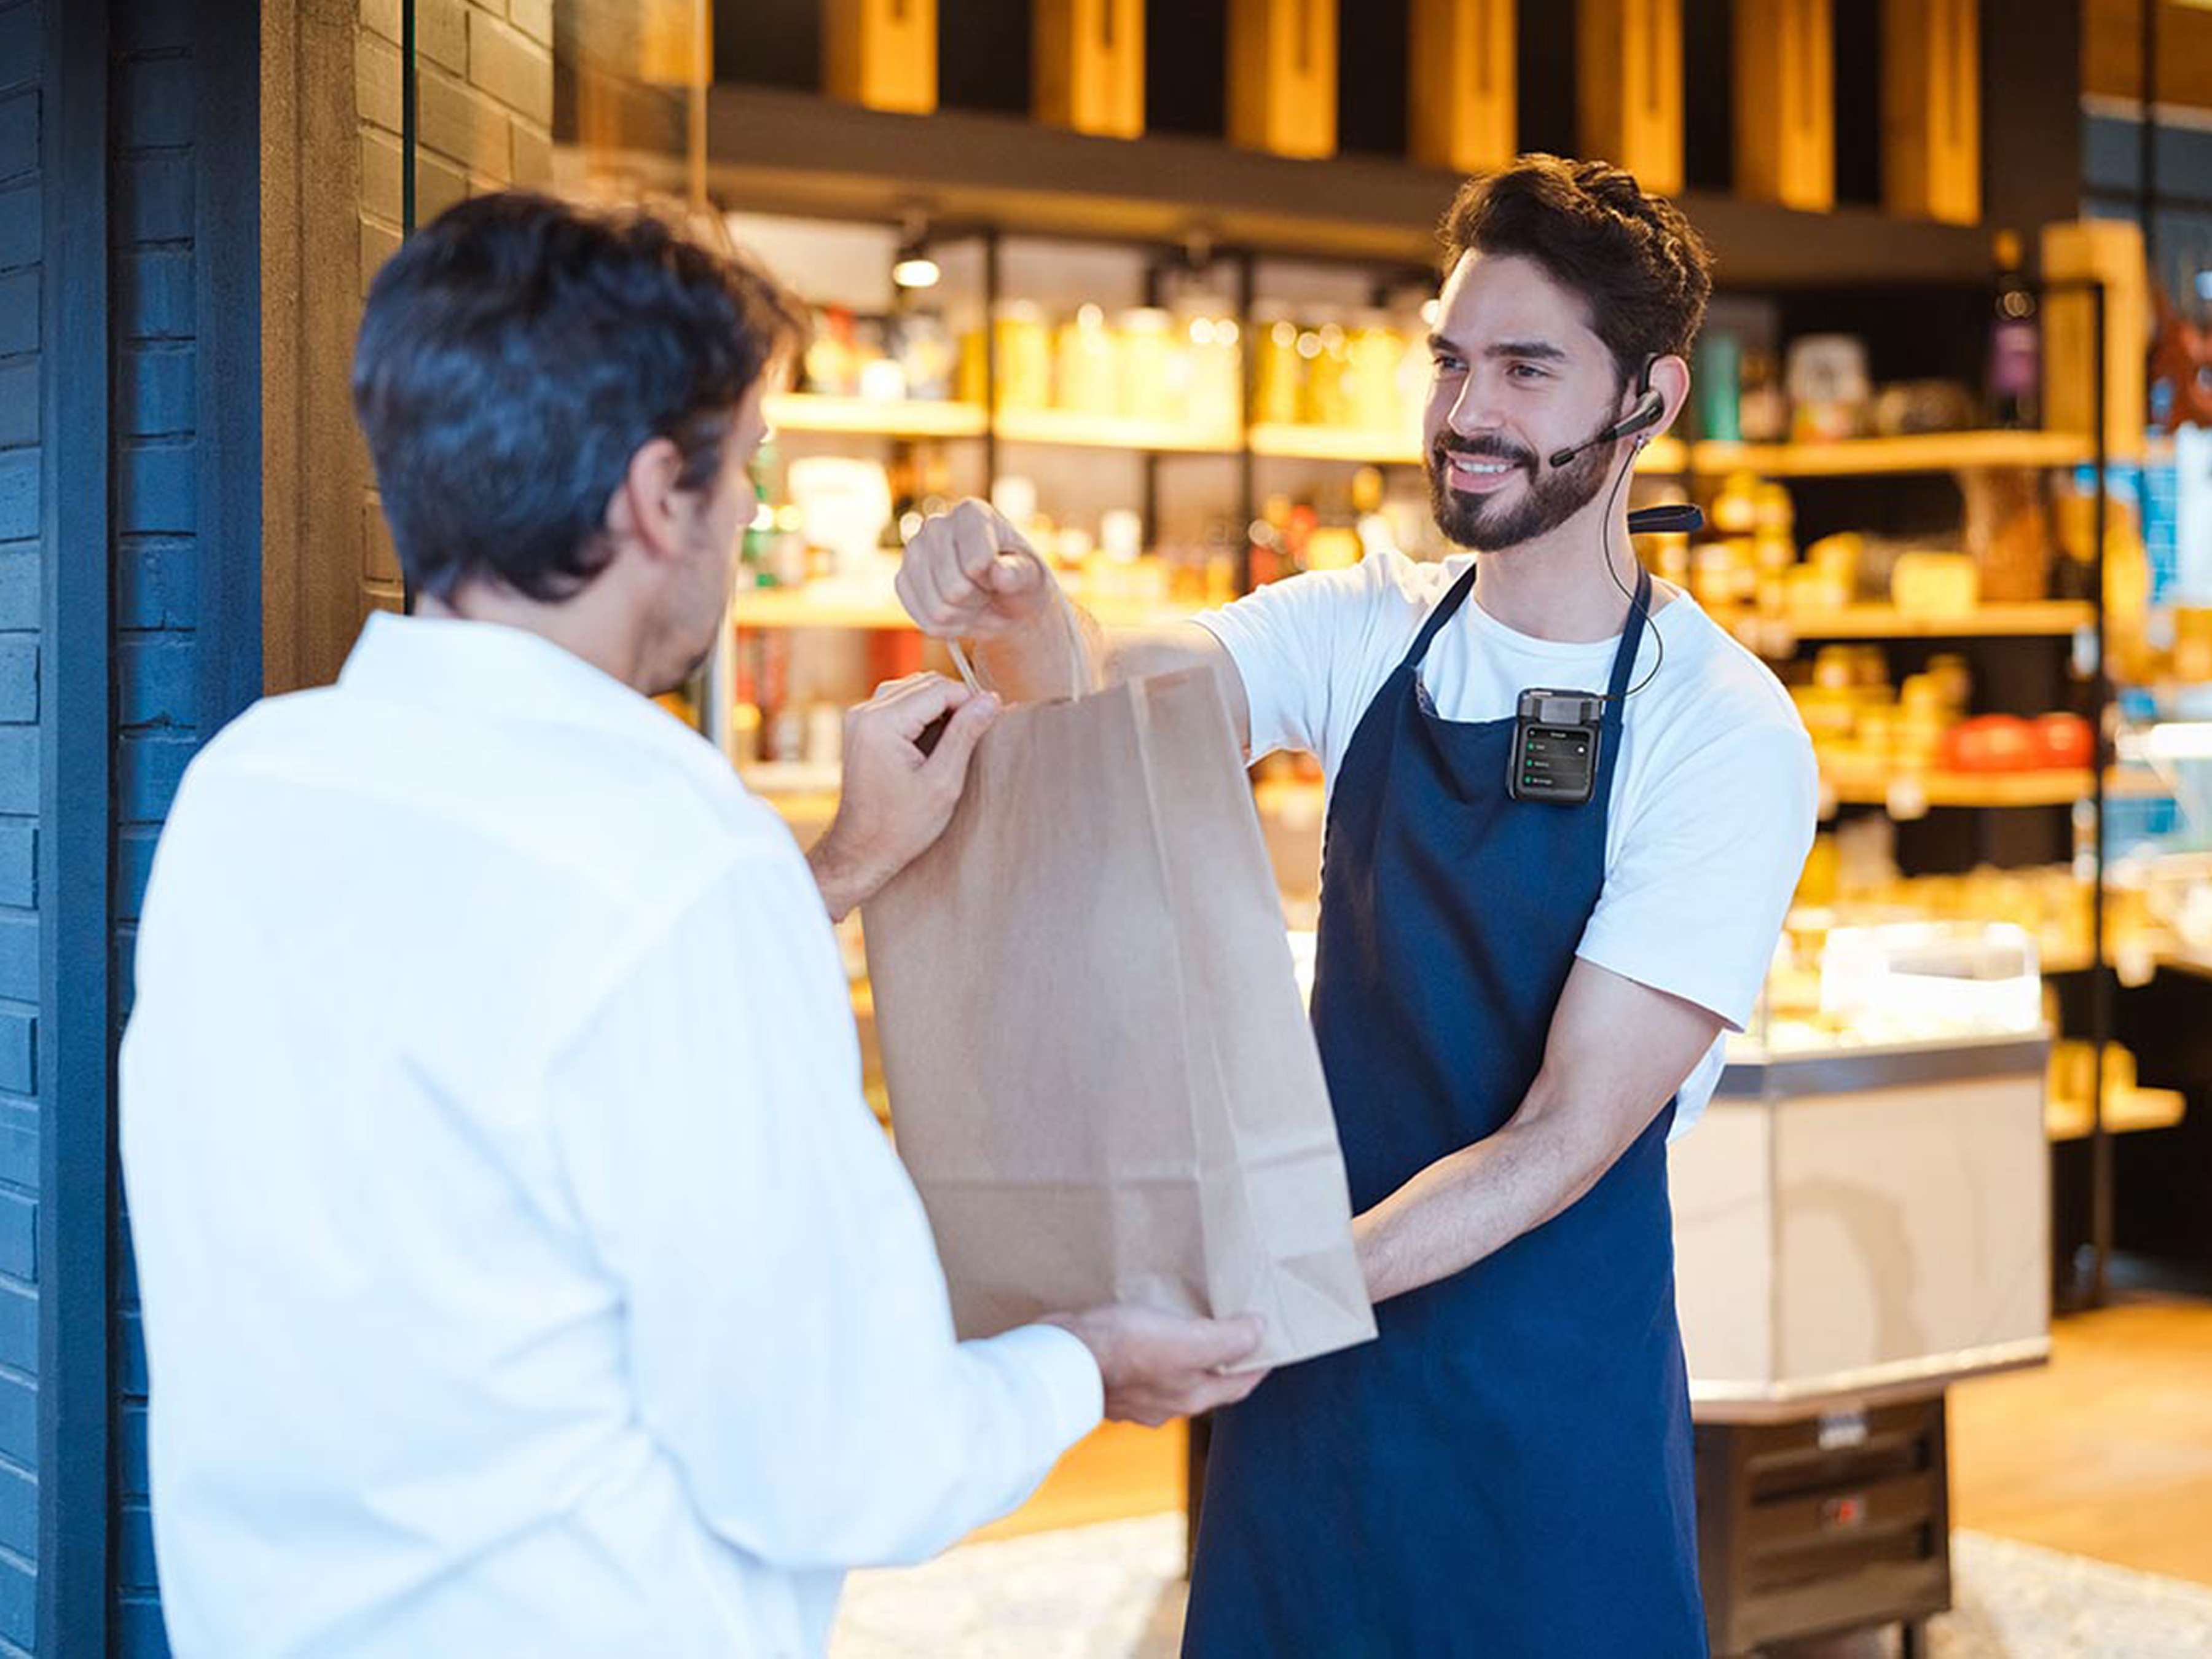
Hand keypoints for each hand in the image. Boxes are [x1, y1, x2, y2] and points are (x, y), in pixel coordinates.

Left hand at [806, 674, 999, 921]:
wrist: (861, 849)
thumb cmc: (901, 826)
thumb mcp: (943, 782)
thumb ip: (965, 734)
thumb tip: (990, 699)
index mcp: (882, 723)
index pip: (939, 689)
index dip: (970, 700)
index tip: (992, 720)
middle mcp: (865, 712)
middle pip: (924, 683)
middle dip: (955, 700)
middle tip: (978, 730)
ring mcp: (859, 718)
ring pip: (912, 688)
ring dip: (940, 705)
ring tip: (958, 737)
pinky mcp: (861, 726)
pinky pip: (899, 702)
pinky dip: (922, 712)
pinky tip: (935, 739)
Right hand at [896, 499, 1053, 639]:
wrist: (1002, 597)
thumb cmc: (1019, 579)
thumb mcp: (1031, 575)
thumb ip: (1019, 573)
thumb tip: (999, 573)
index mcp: (971, 513)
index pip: (975, 563)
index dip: (993, 581)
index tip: (1000, 573)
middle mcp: (936, 526)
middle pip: (954, 589)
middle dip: (978, 601)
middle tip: (989, 592)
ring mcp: (914, 552)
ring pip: (938, 610)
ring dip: (964, 616)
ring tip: (976, 601)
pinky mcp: (903, 580)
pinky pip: (925, 621)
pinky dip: (948, 627)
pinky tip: (958, 610)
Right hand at [1042, 1305, 1269, 1427]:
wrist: (1060, 1360)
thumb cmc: (1124, 1349)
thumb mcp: (1186, 1340)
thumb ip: (1227, 1340)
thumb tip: (1261, 1331)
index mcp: (1191, 1397)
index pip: (1238, 1385)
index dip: (1258, 1365)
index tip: (1271, 1345)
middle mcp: (1165, 1406)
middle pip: (1206, 1384)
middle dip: (1222, 1361)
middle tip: (1233, 1332)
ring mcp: (1134, 1400)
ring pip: (1171, 1378)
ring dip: (1184, 1358)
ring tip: (1187, 1327)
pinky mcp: (1108, 1384)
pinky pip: (1139, 1370)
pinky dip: (1150, 1354)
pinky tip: (1142, 1333)